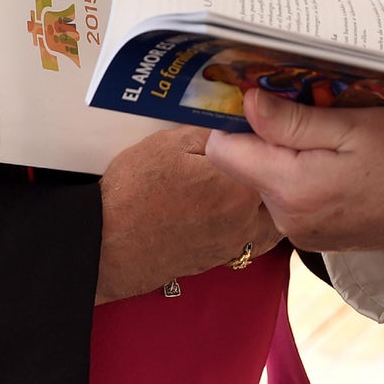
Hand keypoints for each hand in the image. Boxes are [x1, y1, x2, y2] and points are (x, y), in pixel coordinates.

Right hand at [95, 126, 279, 303]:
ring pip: (272, 219)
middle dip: (276, 170)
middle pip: (279, 191)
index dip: (269, 138)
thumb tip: (237, 122)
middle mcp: (245, 219)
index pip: (273, 155)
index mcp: (238, 186)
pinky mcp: (219, 260)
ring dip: (268, 201)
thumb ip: (212, 133)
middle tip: (262, 151)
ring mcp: (234, 244)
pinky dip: (253, 223)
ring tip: (252, 181)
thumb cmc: (132, 193)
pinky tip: (234, 207)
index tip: (263, 126)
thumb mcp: (170, 144)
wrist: (105, 246)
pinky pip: (253, 240)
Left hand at [206, 90, 383, 252]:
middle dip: (268, 133)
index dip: (234, 118)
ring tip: (331, 131)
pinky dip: (305, 173)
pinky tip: (339, 159)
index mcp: (290, 188)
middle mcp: (287, 217)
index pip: (224, 150)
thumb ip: (292, 120)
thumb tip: (245, 102)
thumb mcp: (352, 125)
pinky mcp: (319, 235)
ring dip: (288, 153)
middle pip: (247, 164)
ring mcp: (303, 231)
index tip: (258, 93)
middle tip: (310, 107)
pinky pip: (293, 196)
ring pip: (270, 179)